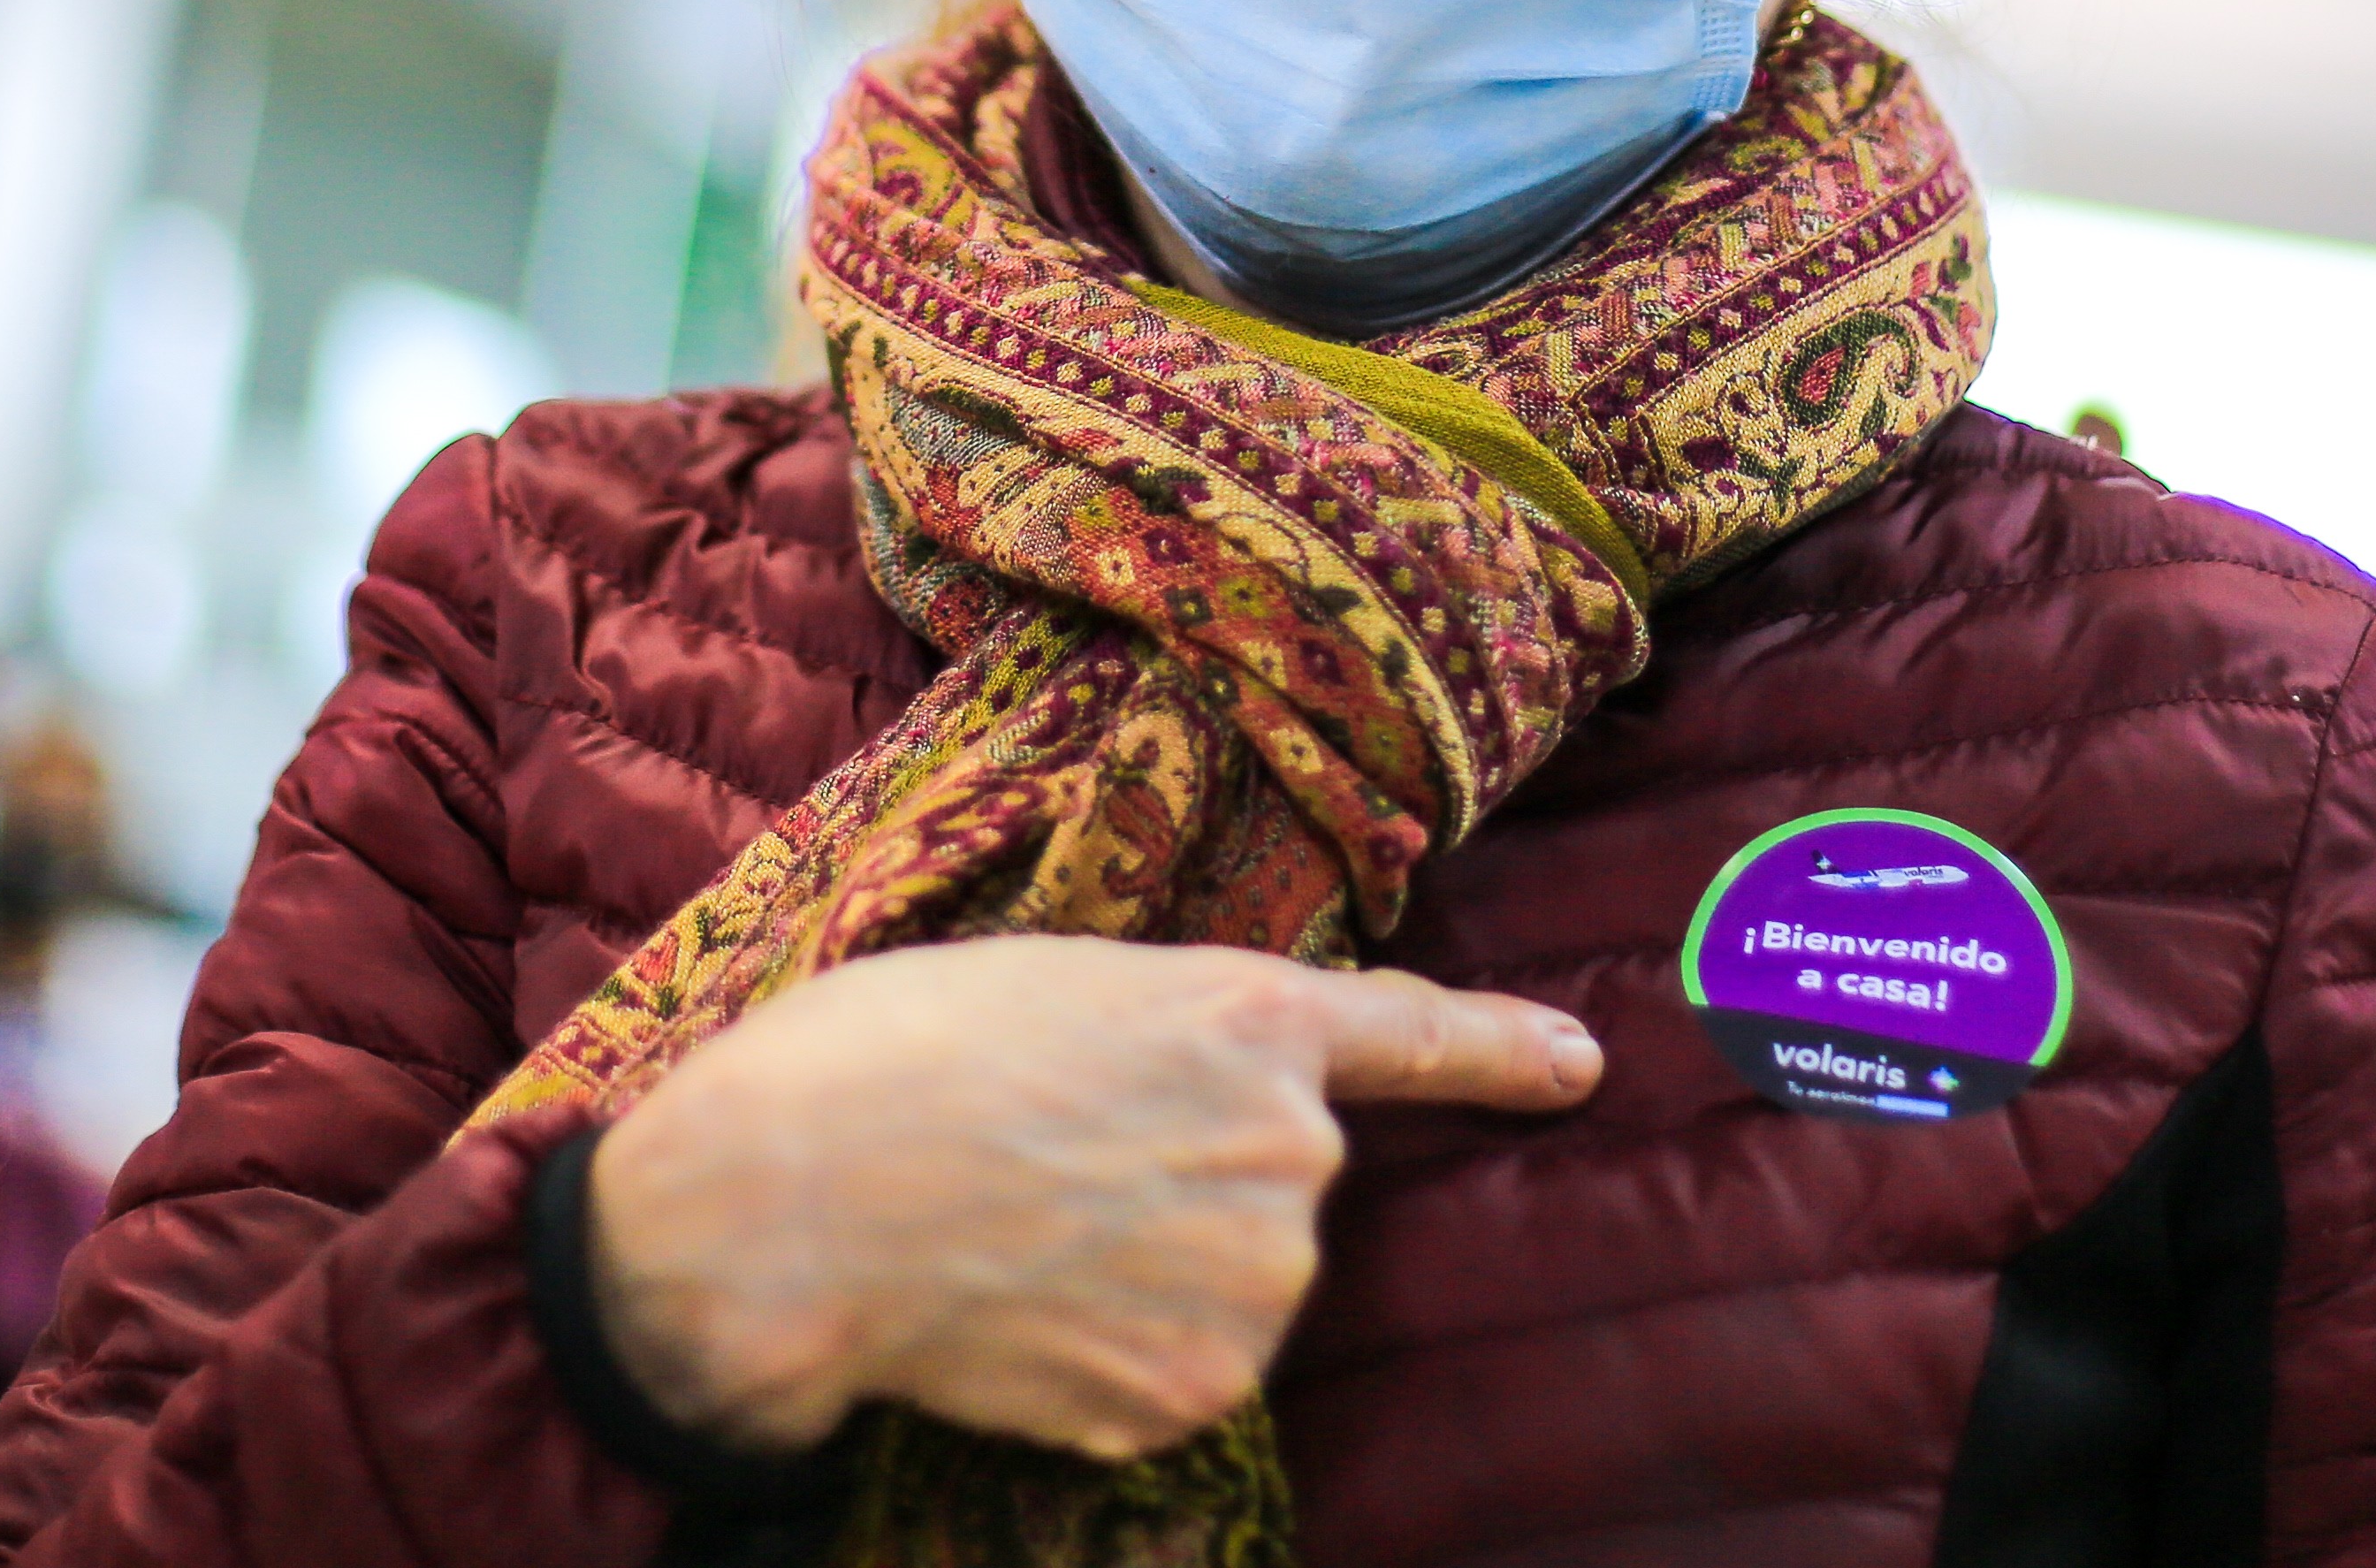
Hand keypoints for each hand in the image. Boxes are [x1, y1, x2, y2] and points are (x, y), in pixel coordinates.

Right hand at [580, 936, 1599, 1461]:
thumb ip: (1166, 1034)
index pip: (1416, 1034)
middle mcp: (1287, 1150)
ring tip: (1017, 1233)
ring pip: (1229, 1286)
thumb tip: (1181, 1100)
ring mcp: (1252, 1282)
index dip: (1505, 1050)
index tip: (1579, 1066)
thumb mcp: (1053, 984)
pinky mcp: (1195, 1391)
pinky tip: (1017, 1314)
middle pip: (1278, 1181)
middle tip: (1047, 1161)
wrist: (796, 1207)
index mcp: (1250, 1016)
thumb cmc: (890, 1057)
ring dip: (1147, 1276)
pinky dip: (1104, 1361)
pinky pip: (1174, 1376)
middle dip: (1187, 1180)